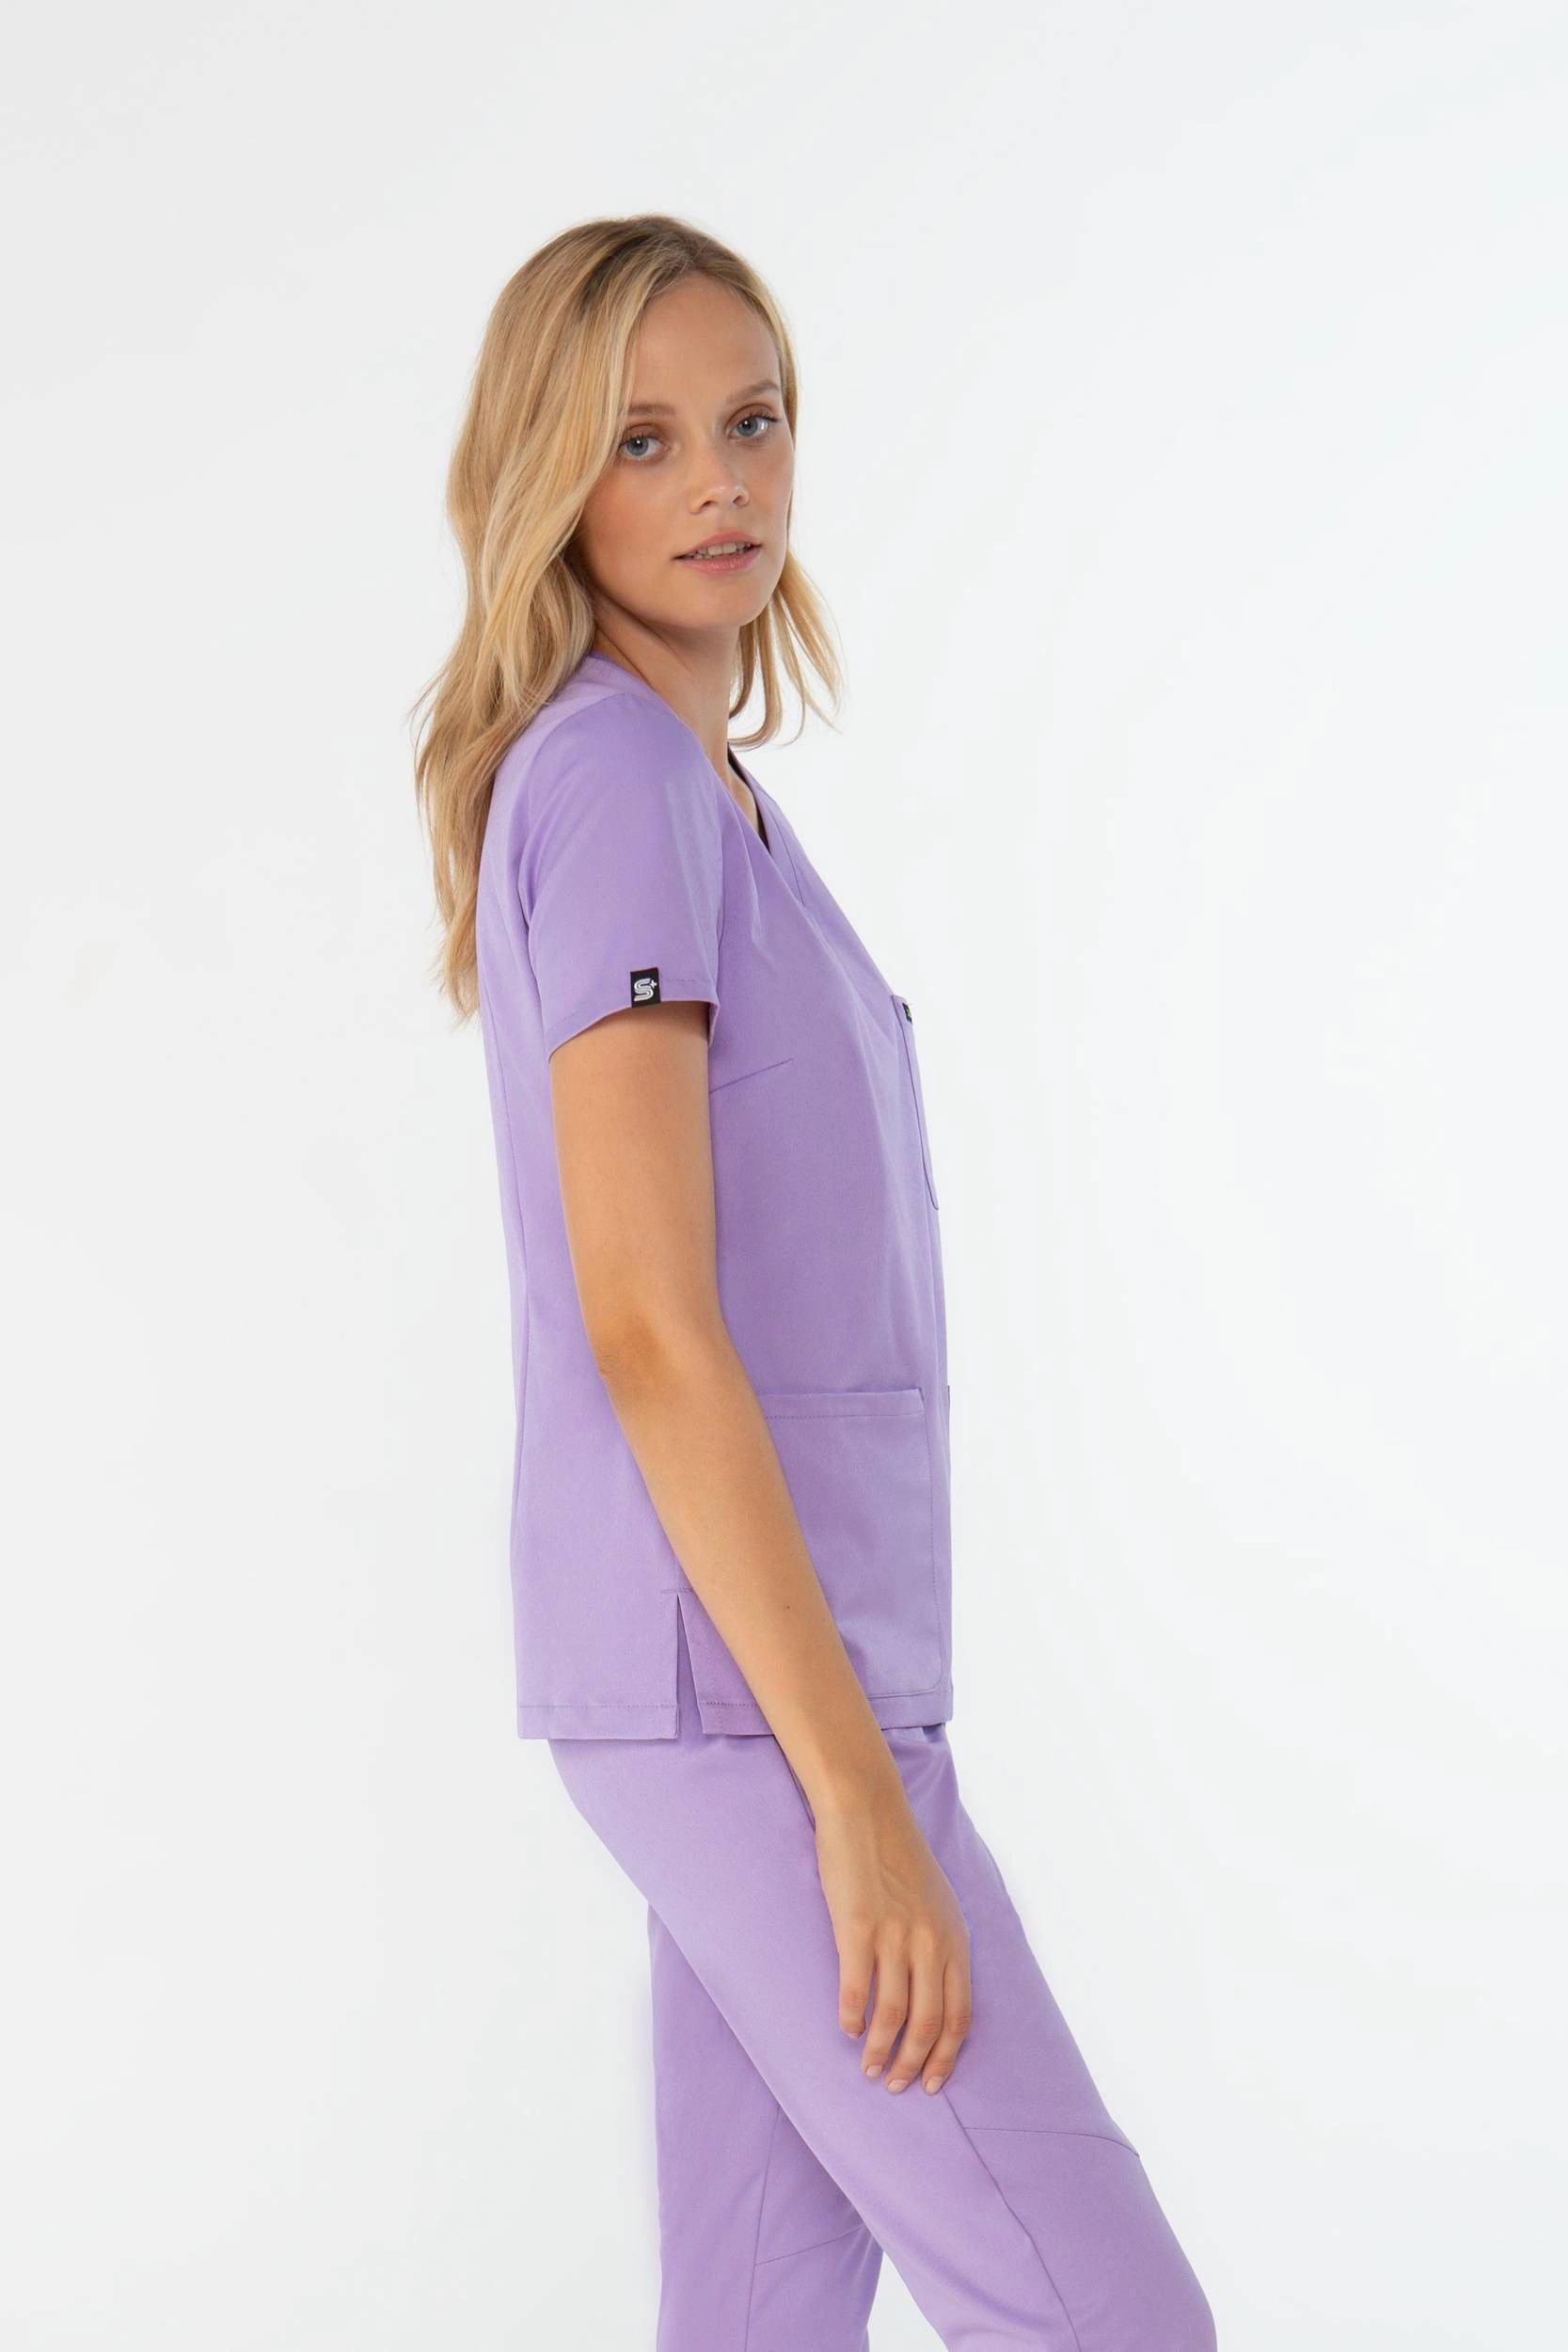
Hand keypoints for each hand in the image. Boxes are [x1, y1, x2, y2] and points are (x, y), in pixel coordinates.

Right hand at [811, 1781, 971, 2093]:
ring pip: (893, 2015)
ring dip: (880, 2051)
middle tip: (895, 2085)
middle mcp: (930, 1941)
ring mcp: (894, 1935)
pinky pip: (855, 1988)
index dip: (946, 2055)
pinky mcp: (857, 1927)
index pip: (960, 2014)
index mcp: (954, 1937)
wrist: (866, 1809)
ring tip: (868, 2068)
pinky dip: (851, 2018)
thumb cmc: (898, 1855)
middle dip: (913, 2064)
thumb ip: (940, 1944)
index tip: (933, 2083)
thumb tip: (934, 1992)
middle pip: (928, 2023)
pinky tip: (846, 2029)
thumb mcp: (936, 1901)